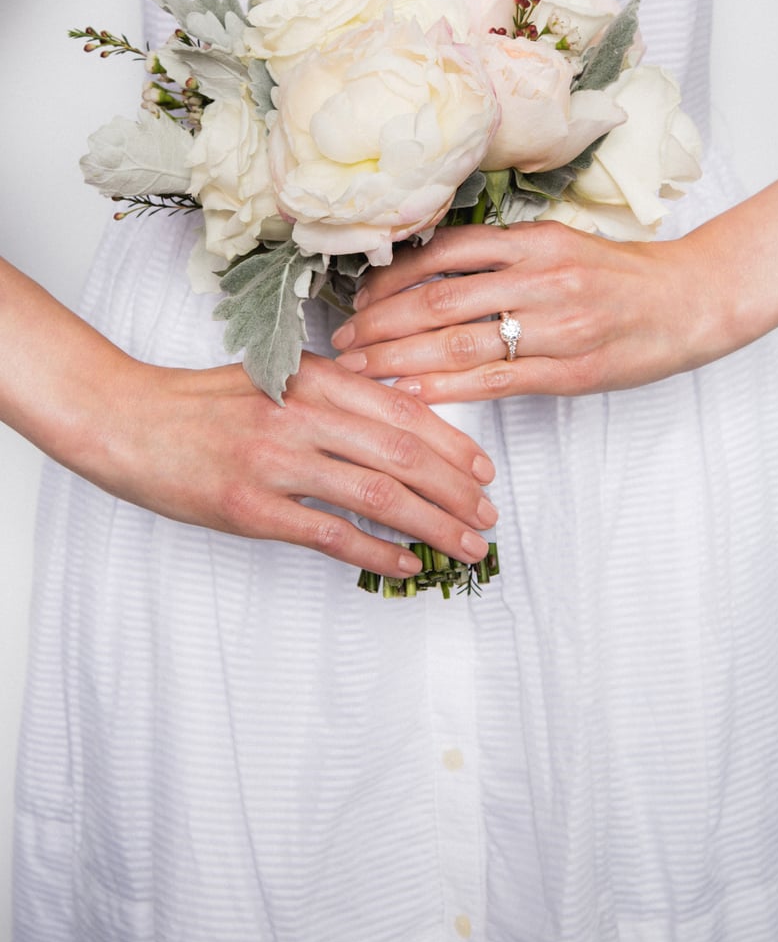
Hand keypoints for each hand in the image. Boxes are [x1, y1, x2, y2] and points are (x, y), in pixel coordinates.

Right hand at [98, 352, 496, 575]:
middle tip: (488, 518)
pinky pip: (329, 535)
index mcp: (312, 379)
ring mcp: (275, 463)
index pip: (403, 412)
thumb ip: (334, 395)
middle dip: (457, 492)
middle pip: (403, 455)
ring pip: (377, 495)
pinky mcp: (250, 508)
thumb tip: (401, 420)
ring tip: (464, 546)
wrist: (126, 419)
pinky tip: (406, 564)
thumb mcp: (274, 377)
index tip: (484, 473)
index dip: (453, 447)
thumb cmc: (202, 402)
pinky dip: (376, 552)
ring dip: (432, 525)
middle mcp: (301, 416)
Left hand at [331, 191, 777, 400]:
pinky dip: (448, 386)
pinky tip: (411, 392)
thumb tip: (426, 272)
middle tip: (343, 339)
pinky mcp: (570, 370)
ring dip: (400, 356)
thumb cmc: (618, 275)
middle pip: (440, 299)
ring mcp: (556, 326)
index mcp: (534, 241)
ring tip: (361, 367)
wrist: (687, 302)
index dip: (393, 277)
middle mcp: (540, 277)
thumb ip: (500, 257)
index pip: (445, 252)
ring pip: (460, 341)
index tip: (359, 296)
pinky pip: (497, 380)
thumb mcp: (559, 245)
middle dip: (381, 321)